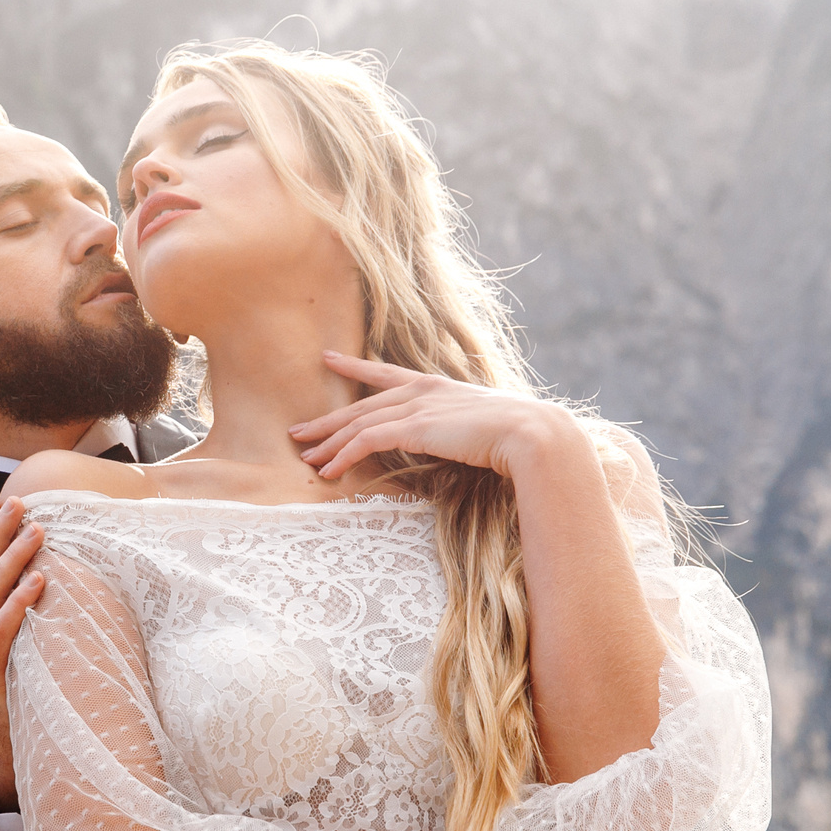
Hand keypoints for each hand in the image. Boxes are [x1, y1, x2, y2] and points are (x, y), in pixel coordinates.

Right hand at [0, 495, 47, 810]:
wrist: (8, 765)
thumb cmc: (25, 709)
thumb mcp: (24, 659)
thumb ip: (30, 627)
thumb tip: (58, 590)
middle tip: (20, 503)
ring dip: (12, 560)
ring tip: (36, 532)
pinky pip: (0, 635)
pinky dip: (18, 606)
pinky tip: (40, 582)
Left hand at [290, 352, 584, 482]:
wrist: (533, 434)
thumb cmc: (518, 437)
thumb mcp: (482, 429)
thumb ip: (460, 432)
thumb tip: (458, 444)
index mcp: (437, 386)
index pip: (386, 374)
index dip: (355, 367)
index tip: (329, 359)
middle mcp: (422, 391)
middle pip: (362, 405)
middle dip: (327, 420)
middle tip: (297, 431)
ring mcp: (416, 407)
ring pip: (358, 424)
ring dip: (329, 443)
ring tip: (305, 457)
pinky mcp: (414, 427)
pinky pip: (366, 442)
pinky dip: (344, 456)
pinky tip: (328, 472)